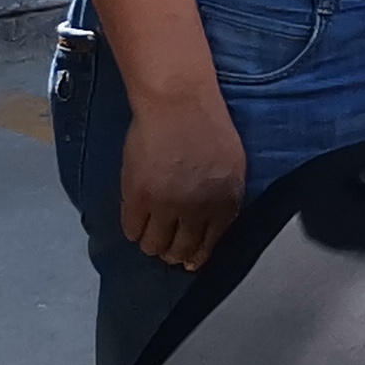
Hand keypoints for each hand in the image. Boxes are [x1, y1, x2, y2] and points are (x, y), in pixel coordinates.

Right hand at [119, 85, 247, 270]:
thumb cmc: (209, 127)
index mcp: (225, 202)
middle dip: (174, 254)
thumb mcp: (233, 165)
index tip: (190, 260)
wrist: (178, 103)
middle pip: (181, 250)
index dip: (198, 256)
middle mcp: (197, 209)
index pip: (210, 244)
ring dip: (153, 244)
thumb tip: (215, 226)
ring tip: (151, 235)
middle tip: (167, 248)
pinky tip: (137, 222)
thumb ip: (225, 197)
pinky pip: (131, 229)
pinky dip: (133, 230)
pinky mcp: (138, 196)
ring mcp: (166, 205)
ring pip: (154, 246)